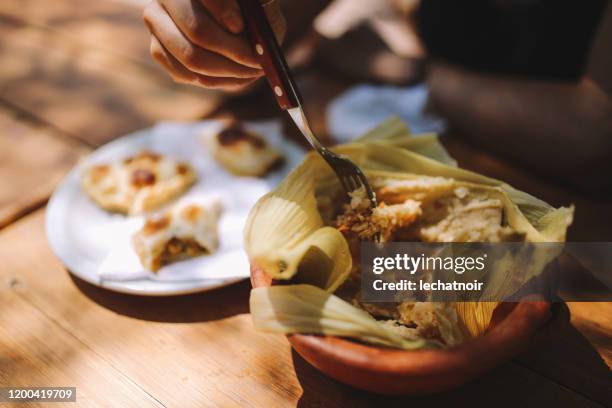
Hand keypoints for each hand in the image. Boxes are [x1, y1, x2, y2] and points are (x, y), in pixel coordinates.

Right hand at [144, 0, 285, 89]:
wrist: (228, 17)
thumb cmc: (249, 9)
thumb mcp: (259, 5)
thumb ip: (261, 10)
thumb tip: (260, 35)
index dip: (222, 9)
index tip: (240, 26)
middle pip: (199, 31)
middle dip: (234, 51)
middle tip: (258, 63)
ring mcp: (156, 23)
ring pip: (191, 58)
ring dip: (228, 71)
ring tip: (252, 71)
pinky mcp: (157, 49)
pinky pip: (183, 73)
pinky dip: (213, 79)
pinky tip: (233, 75)